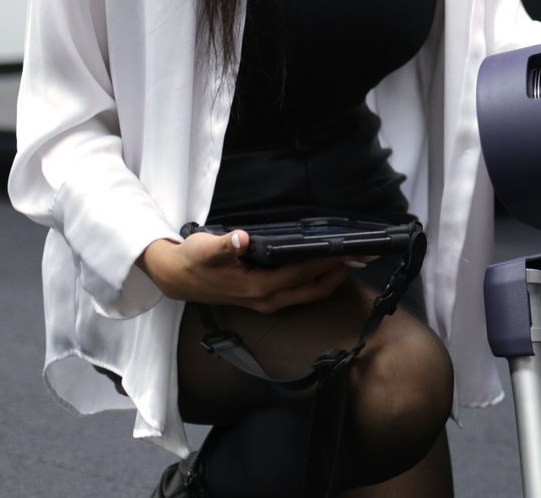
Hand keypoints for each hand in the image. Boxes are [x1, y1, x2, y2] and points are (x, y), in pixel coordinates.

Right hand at [139, 231, 351, 313]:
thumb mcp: (205, 249)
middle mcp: (267, 299)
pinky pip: (300, 292)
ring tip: (354, 261)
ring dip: (332, 279)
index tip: (349, 250)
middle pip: (313, 288)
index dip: (327, 261)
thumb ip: (224, 245)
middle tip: (365, 257)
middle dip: (340, 273)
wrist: (176, 279)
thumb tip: (240, 239)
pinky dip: (317, 281)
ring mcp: (267, 301)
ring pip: (308, 293)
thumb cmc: (193, 260)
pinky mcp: (265, 298)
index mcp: (258, 288)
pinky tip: (328, 268)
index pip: (301, 272)